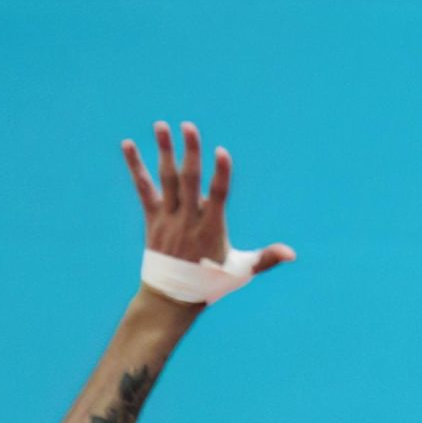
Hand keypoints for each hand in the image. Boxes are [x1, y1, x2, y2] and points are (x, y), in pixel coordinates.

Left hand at [122, 121, 295, 280]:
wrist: (171, 297)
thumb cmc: (212, 282)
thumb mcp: (242, 270)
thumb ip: (267, 258)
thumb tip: (293, 254)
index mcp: (211, 229)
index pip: (217, 196)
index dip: (220, 174)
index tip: (221, 151)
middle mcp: (187, 221)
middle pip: (189, 181)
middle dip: (190, 152)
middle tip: (189, 125)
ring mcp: (167, 219)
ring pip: (165, 180)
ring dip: (164, 151)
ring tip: (161, 125)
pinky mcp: (152, 219)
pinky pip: (143, 188)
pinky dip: (135, 166)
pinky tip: (128, 145)